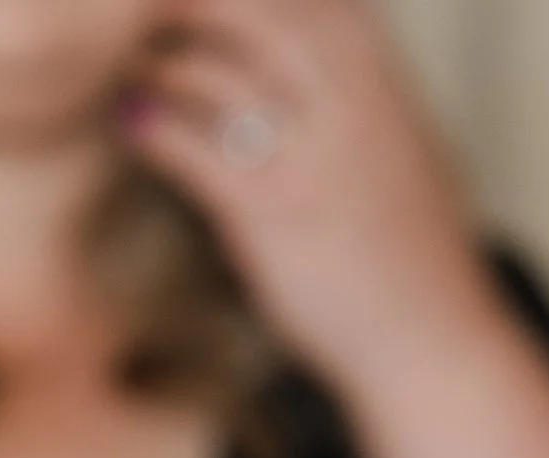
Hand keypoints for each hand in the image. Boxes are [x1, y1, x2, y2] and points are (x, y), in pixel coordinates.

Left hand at [118, 0, 496, 405]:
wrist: (427, 333)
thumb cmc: (402, 245)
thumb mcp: (394, 143)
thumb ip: (353, 92)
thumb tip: (310, 56)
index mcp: (380, 77)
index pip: (318, 0)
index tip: (201, 2)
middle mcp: (352, 102)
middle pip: (262, 16)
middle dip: (199, 7)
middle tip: (143, 10)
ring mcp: (315, 157)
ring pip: (226, 78)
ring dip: (164, 62)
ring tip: (120, 61)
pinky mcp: (278, 217)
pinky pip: (206, 156)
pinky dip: (160, 133)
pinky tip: (130, 122)